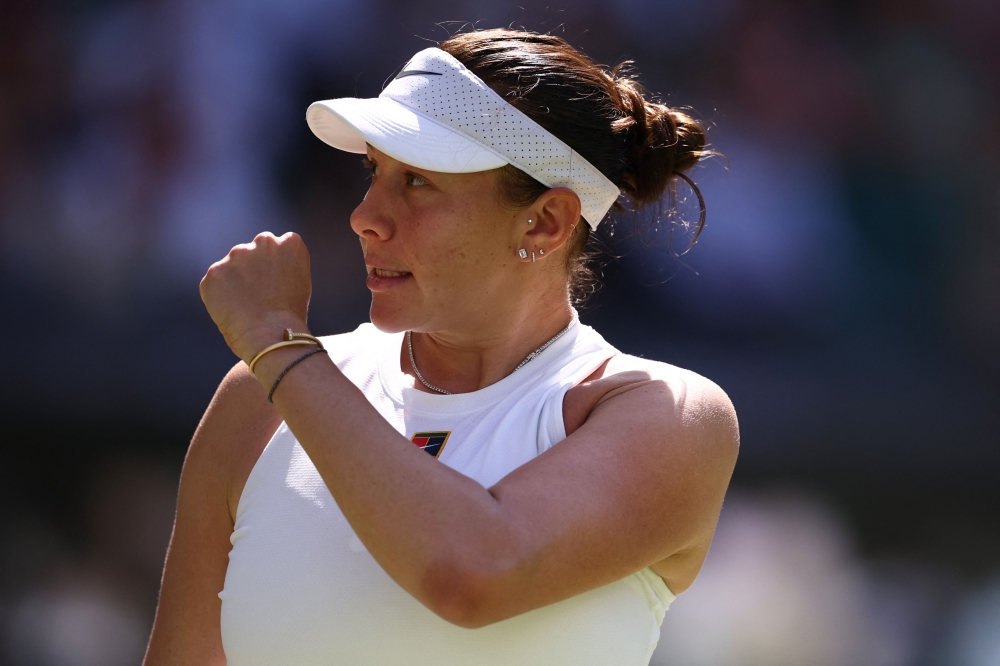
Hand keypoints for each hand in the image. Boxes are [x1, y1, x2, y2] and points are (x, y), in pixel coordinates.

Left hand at [199, 231, 311, 362]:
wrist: (273, 336)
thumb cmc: (290, 317)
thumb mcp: (299, 283)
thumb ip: (282, 266)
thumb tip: (262, 269)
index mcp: (289, 244)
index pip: (279, 244)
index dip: (275, 266)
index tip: (276, 283)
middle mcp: (264, 242)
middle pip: (253, 251)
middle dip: (252, 268)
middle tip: (258, 295)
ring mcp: (236, 255)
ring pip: (231, 266)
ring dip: (235, 281)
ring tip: (246, 307)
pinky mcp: (214, 272)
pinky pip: (215, 283)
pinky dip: (219, 296)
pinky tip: (233, 312)